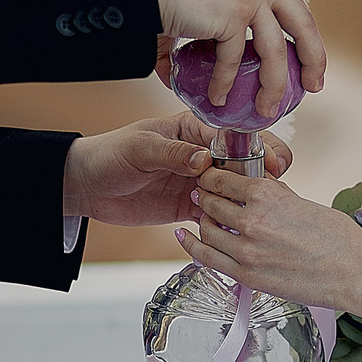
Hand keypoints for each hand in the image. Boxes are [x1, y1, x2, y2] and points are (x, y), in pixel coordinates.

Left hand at [64, 113, 292, 226]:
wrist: (88, 186)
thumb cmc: (110, 155)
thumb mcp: (139, 149)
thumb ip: (172, 153)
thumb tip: (203, 159)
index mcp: (192, 130)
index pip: (232, 137)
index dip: (255, 150)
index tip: (271, 165)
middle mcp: (201, 154)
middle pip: (241, 164)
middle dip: (260, 176)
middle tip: (273, 191)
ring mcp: (198, 182)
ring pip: (233, 191)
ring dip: (245, 203)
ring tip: (258, 214)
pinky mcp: (190, 207)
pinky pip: (216, 216)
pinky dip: (225, 223)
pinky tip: (235, 232)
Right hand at [143, 0, 325, 121]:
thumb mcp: (193, 5)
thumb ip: (200, 37)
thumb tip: (181, 76)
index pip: (292, 4)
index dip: (304, 34)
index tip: (306, 62)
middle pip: (302, 23)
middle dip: (312, 59)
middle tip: (312, 87)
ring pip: (275, 50)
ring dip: (274, 85)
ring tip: (266, 110)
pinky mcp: (234, 10)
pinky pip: (235, 59)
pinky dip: (225, 82)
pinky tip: (216, 98)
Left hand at [180, 166, 361, 312]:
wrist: (353, 273)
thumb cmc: (338, 237)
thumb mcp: (302, 203)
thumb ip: (274, 196)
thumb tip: (257, 189)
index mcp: (267, 195)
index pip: (223, 179)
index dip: (211, 176)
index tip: (208, 176)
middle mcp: (251, 220)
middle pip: (211, 203)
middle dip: (204, 196)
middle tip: (201, 194)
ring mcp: (246, 250)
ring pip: (207, 230)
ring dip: (202, 220)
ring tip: (202, 216)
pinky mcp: (246, 276)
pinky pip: (207, 258)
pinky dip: (192, 246)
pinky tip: (185, 237)